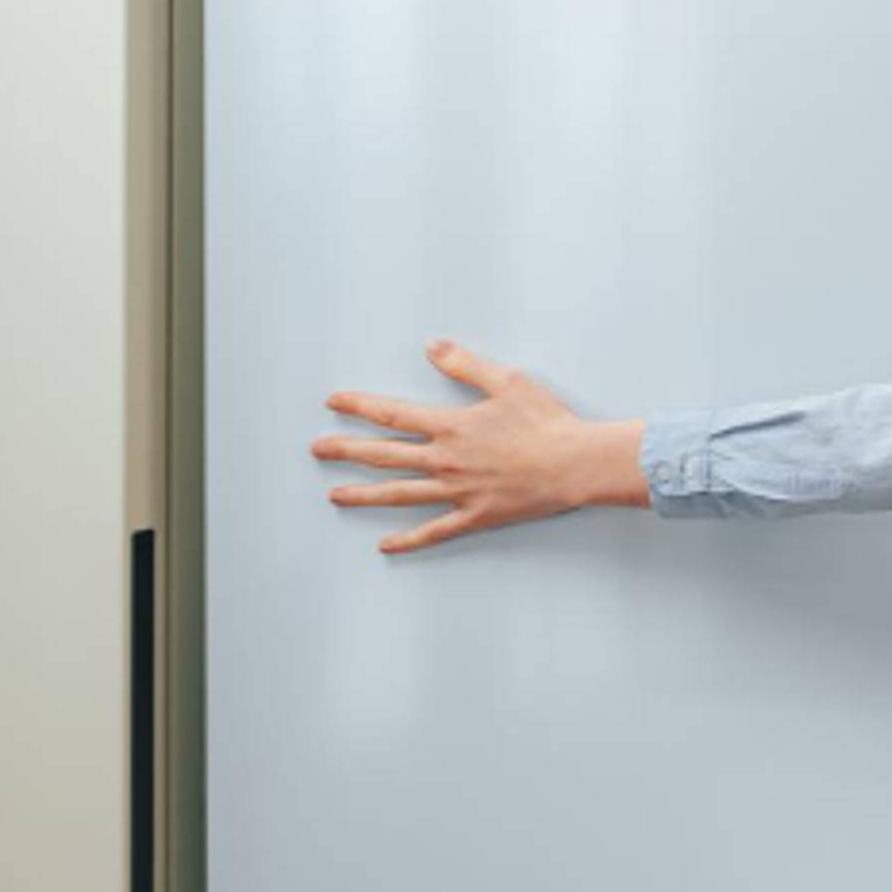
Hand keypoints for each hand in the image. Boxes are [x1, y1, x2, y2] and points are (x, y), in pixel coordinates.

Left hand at [311, 337, 647, 554]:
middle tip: (317, 449)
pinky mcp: (474, 515)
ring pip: (398, 494)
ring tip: (335, 495)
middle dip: (346, 450)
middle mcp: (445, 460)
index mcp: (450, 426)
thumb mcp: (508, 381)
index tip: (334, 403)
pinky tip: (385, 544)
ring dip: (363, 494)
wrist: (574, 464)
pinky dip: (407, 539)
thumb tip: (432, 347)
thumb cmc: (547, 422)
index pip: (392, 414)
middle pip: (384, 454)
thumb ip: (465, 364)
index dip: (359, 407)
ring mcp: (457, 491)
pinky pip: (434, 530)